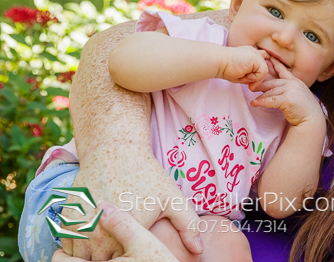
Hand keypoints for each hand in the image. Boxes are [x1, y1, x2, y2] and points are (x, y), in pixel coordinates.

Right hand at [61, 148, 202, 259]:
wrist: (114, 150)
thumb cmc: (147, 175)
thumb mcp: (173, 198)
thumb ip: (189, 225)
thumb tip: (198, 251)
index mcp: (131, 234)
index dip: (132, 261)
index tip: (136, 254)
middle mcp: (102, 235)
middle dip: (112, 260)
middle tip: (121, 249)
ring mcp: (81, 229)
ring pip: (82, 260)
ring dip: (92, 256)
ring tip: (107, 246)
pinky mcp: (67, 222)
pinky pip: (67, 247)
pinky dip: (77, 247)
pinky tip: (92, 238)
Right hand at [219, 46, 269, 89]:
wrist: (220, 62)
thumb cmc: (226, 69)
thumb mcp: (241, 74)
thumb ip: (250, 77)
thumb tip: (255, 86)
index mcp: (250, 54)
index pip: (262, 61)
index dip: (260, 70)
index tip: (250, 76)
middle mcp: (255, 52)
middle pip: (264, 69)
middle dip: (255, 78)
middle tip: (242, 78)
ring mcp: (257, 54)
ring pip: (264, 72)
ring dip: (253, 78)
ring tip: (242, 75)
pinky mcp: (257, 58)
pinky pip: (263, 73)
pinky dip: (254, 78)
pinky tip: (244, 73)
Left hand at [250, 58, 325, 126]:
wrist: (312, 119)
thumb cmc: (304, 109)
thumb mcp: (297, 94)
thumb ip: (288, 89)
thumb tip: (276, 89)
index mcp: (295, 81)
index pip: (282, 70)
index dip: (274, 63)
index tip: (267, 57)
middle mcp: (292, 83)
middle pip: (272, 82)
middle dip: (261, 84)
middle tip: (251, 85)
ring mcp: (290, 90)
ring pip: (270, 92)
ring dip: (260, 96)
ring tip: (252, 98)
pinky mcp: (287, 99)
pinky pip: (270, 100)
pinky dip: (261, 102)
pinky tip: (255, 103)